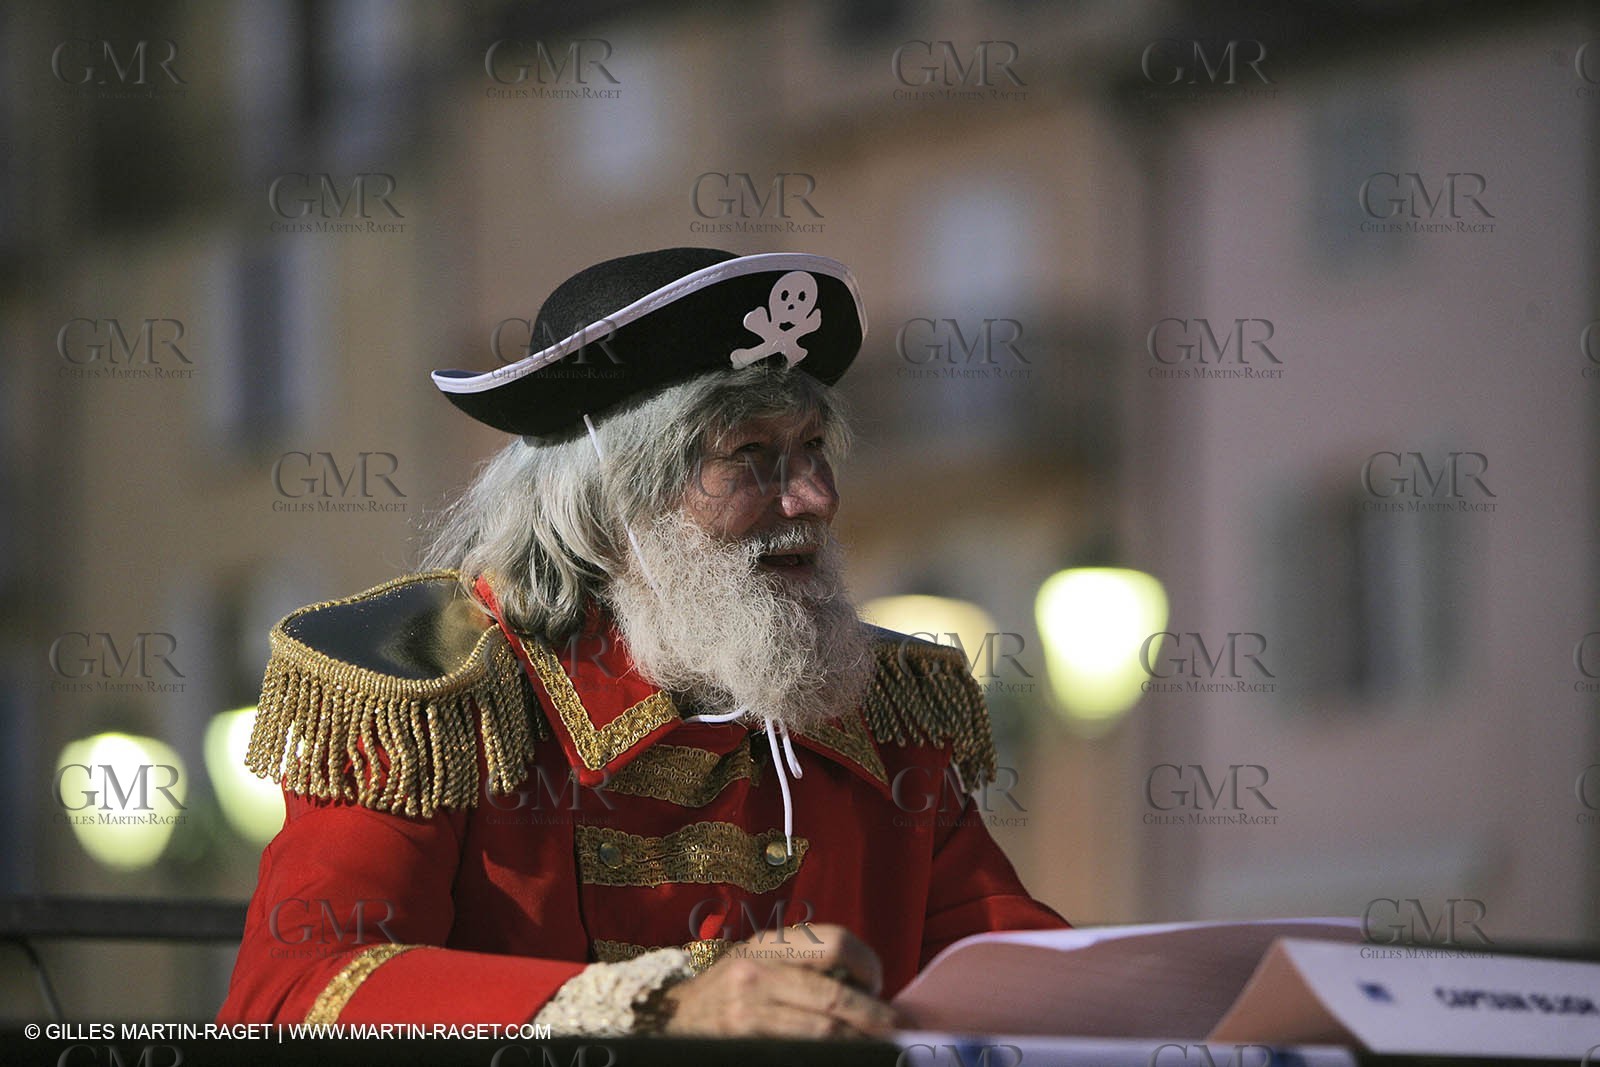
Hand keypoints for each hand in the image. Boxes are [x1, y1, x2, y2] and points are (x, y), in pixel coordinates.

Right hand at [659, 923, 896, 1037]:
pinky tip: (843, 1055)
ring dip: (858, 1041)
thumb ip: (802, 963)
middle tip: (894, 1026)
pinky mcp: (743, 1040)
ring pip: (823, 1029)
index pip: (835, 940)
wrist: (671, 1018)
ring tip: (876, 1047)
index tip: (877, 984)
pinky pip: (801, 1050)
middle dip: (872, 1015)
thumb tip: (863, 984)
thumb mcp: (759, 960)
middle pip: (834, 993)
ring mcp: (748, 1009)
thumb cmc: (728, 990)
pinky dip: (830, 1054)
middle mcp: (758, 970)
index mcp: (769, 943)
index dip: (867, 964)